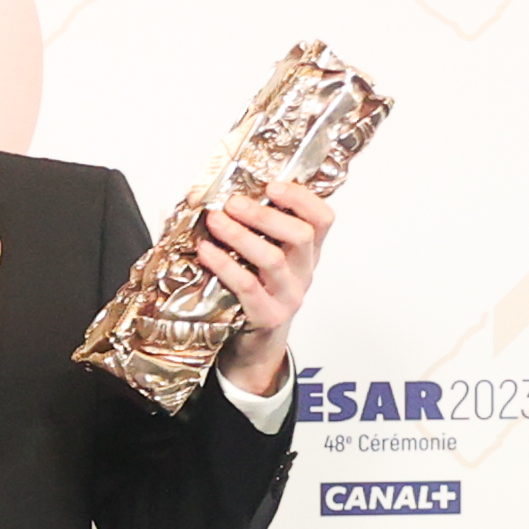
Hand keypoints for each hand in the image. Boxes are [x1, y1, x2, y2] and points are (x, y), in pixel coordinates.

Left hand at [208, 178, 334, 392]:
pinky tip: (206, 251)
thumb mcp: (265, 261)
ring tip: (215, 220)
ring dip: (241, 235)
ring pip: (273, 259)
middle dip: (264, 214)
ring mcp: (288, 295)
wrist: (255, 345)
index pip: (323, 219)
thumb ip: (258, 232)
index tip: (274, 184)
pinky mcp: (267, 315)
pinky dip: (224, 265)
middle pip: (300, 235)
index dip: (302, 198)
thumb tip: (225, 197)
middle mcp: (304, 272)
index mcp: (308, 253)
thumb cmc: (255, 293)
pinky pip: (247, 286)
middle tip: (233, 202)